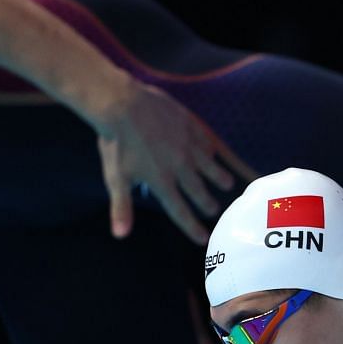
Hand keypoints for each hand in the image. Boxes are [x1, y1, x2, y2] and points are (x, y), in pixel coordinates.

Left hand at [95, 80, 245, 241]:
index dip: (192, 228)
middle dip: (208, 205)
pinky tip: (213, 154)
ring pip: (212, 169)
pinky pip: (207, 144)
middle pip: (200, 193)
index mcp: (162, 182)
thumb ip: (121, 207)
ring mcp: (188, 147)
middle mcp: (180, 168)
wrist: (122, 104)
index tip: (203, 240)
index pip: (180, 212)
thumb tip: (120, 235)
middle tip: (213, 210)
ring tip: (226, 184)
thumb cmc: (116, 142)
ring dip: (220, 179)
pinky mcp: (191, 128)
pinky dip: (211, 152)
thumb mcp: (116, 177)